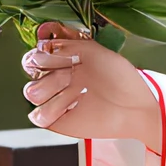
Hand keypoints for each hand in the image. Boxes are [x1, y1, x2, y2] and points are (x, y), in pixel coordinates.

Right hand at [21, 22, 162, 144]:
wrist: (134, 106)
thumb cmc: (121, 79)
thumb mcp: (96, 52)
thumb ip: (69, 45)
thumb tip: (43, 47)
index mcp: (66, 59)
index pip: (37, 53)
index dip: (41, 53)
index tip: (51, 52)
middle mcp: (59, 77)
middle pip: (31, 71)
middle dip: (48, 70)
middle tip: (70, 74)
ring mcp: (58, 98)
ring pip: (32, 92)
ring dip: (49, 90)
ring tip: (73, 92)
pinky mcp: (58, 120)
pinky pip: (38, 116)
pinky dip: (49, 111)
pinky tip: (70, 108)